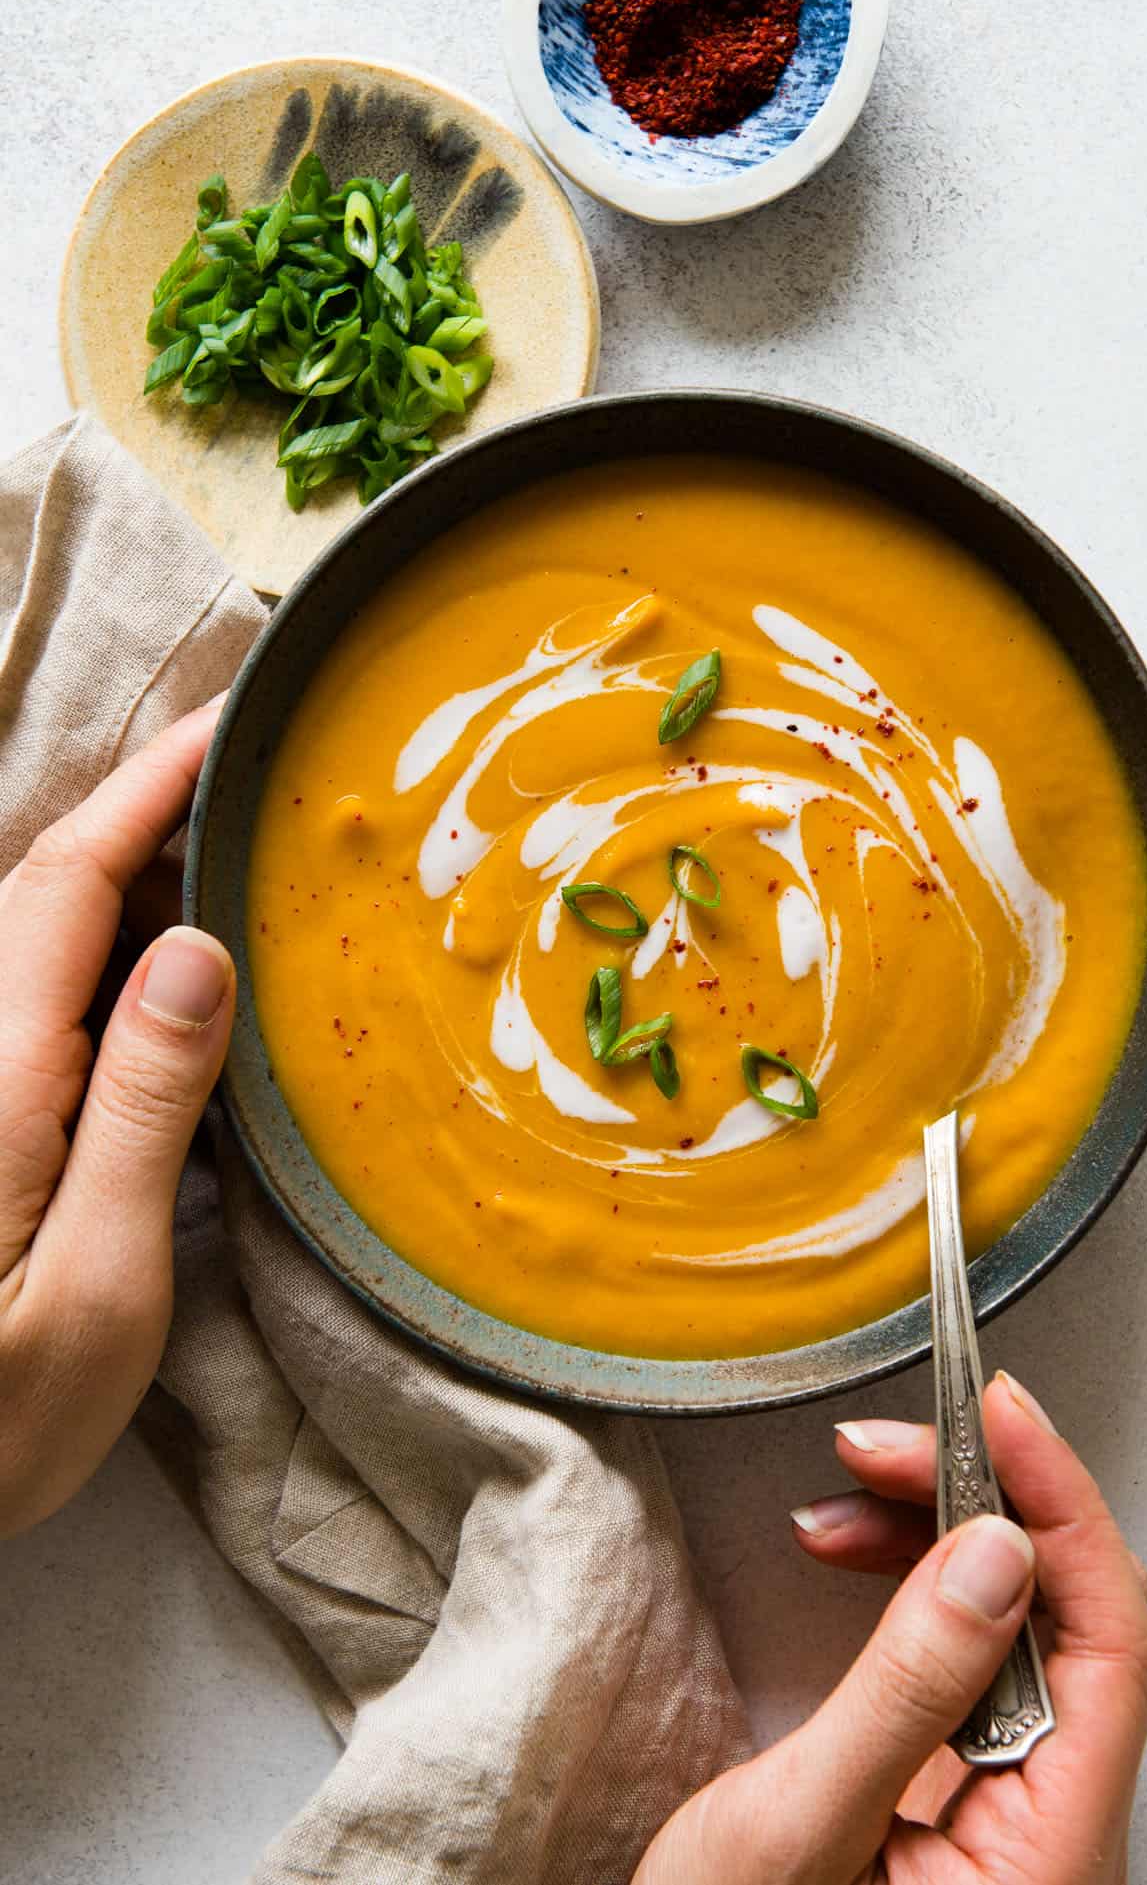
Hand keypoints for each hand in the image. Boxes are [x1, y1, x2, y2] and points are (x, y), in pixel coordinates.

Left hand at [0, 701, 234, 1537]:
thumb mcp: (101, 1286)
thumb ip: (145, 1111)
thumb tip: (194, 953)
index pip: (65, 886)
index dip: (144, 790)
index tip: (222, 726)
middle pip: (41, 894)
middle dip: (143, 817)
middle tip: (251, 789)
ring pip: (29, 942)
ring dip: (125, 884)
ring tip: (228, 865)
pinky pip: (29, 1004)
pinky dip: (101, 957)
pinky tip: (163, 976)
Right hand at [635, 1373, 1146, 1883]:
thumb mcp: (799, 1833)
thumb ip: (905, 1694)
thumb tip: (995, 1554)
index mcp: (1049, 1857)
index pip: (1110, 1641)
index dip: (1064, 1508)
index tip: (1000, 1416)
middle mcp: (1051, 1830)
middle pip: (1065, 1618)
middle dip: (976, 1504)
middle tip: (885, 1445)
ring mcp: (1008, 1811)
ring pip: (1015, 1624)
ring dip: (931, 1536)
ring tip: (845, 1493)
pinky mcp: (958, 1790)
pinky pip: (967, 1655)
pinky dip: (911, 1584)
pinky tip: (853, 1551)